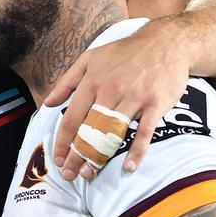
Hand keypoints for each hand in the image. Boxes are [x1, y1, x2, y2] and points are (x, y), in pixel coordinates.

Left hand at [44, 19, 190, 179]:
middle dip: (76, 155)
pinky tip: (128, 166)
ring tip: (89, 174)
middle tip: (69, 174)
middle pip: (89, 129)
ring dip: (99, 156)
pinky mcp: (156, 104)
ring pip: (112, 133)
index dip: (62, 142)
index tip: (58, 159)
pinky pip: (145, 131)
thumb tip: (48, 103)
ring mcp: (134, 97)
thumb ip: (67, 81)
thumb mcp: (91, 58)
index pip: (72, 118)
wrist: (166, 41)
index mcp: (93, 81)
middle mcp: (110, 90)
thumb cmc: (126, 52)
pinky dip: (137, 150)